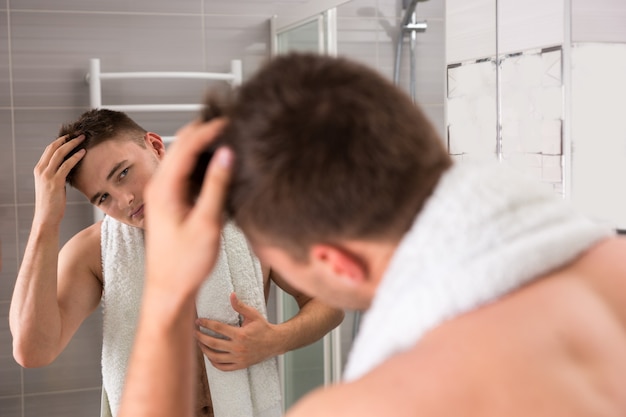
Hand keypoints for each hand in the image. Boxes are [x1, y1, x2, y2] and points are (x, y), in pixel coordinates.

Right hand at [33, 135, 85, 224]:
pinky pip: (66, 165)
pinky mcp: (55, 182)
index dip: (61, 141)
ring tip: (83, 139)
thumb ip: (57, 175)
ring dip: (72, 144)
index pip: (49, 149)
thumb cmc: (52, 203)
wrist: (46, 217)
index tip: (72, 136)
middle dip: (67, 139)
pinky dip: (75, 157)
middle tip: (79, 134)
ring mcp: (47, 175)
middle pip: (53, 148)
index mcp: (39, 169)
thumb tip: (70, 167)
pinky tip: (83, 153)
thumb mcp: (52, 185)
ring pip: (60, 153)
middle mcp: (41, 170)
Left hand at [143, 119, 232, 301]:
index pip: (186, 145)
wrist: (169, 289)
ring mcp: (164, 193)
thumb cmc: (184, 264)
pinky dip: (202, 161)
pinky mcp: (171, 201)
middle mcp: (159, 186)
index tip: (231, 120)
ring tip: (229, 138)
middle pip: (181, 144)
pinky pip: (186, 172)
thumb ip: (216, 186)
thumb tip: (226, 154)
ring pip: (183, 156)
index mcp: (164, 189)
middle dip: (205, 130)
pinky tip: (219, 164)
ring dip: (203, 144)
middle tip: (232, 123)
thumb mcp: (207, 223)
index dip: (209, 129)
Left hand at [195, 293, 278, 370]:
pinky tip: (209, 356)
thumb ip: (240, 306)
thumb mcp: (253, 314)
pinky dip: (213, 362)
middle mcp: (238, 348)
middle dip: (201, 337)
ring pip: (215, 357)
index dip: (206, 324)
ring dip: (204, 350)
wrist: (275, 343)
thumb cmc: (263, 327)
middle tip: (194, 331)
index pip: (218, 328)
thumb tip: (231, 295)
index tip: (198, 321)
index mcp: (241, 334)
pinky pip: (222, 367)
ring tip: (199, 343)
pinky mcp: (240, 365)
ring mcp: (239, 358)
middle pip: (213, 343)